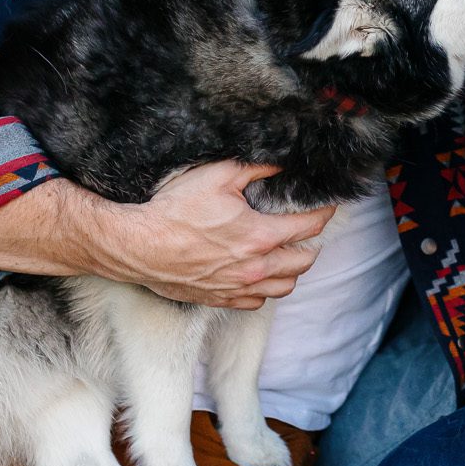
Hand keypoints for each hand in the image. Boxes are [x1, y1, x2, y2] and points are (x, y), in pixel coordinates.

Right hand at [87, 161, 336, 309]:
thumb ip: (254, 168)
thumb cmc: (174, 210)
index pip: (308, 227)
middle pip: (303, 262)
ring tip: (288, 255)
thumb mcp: (217, 176)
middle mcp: (255, 267)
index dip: (323, 214)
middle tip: (307, 231)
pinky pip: (257, 302)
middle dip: (311, 244)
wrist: (137, 245)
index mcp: (260, 236)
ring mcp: (238, 287)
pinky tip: (261, 276)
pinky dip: (266, 290)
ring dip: (292, 271)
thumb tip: (280, 163)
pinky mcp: (220, 298)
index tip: (327, 207)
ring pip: (284, 287)